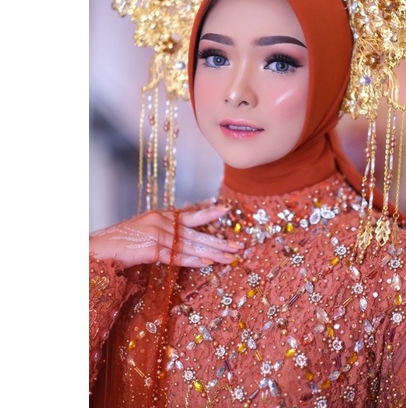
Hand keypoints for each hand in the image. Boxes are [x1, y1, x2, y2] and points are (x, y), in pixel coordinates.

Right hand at [89, 206, 242, 268]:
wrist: (98, 249)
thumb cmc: (121, 244)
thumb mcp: (145, 233)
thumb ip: (164, 236)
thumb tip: (185, 245)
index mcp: (161, 217)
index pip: (190, 215)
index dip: (208, 214)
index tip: (226, 211)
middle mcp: (162, 222)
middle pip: (196, 233)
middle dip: (218, 241)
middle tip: (238, 246)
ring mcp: (157, 234)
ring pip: (191, 245)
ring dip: (212, 253)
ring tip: (229, 258)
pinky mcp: (151, 249)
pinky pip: (177, 256)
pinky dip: (192, 260)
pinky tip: (207, 263)